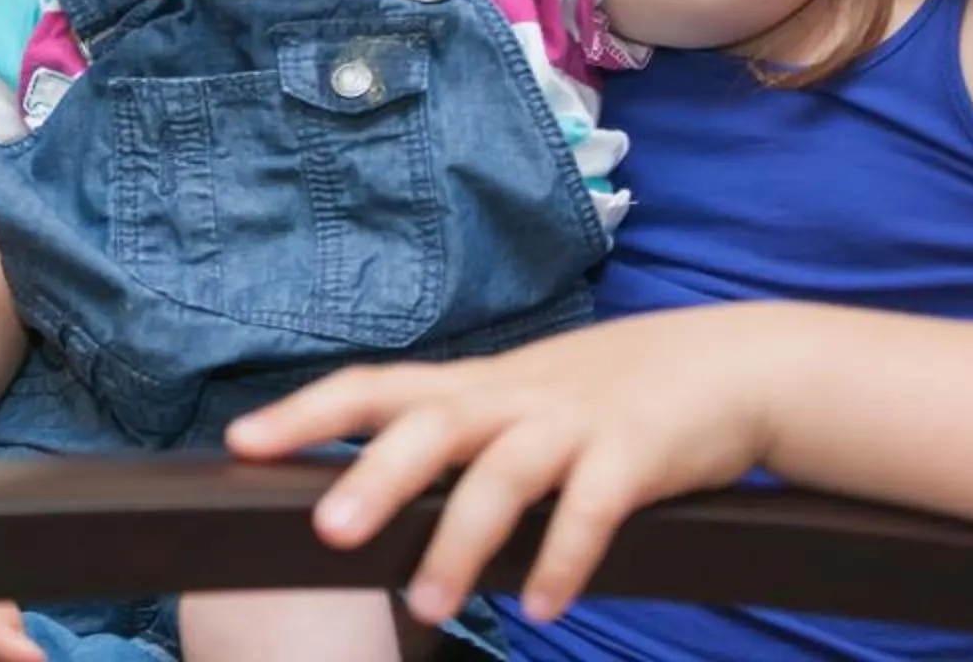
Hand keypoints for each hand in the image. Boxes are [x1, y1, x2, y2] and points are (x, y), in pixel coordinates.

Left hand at [224, 306, 792, 627]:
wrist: (731, 364)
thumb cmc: (608, 396)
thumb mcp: (520, 404)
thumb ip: (457, 442)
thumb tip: (374, 498)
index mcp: (475, 387)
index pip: (373, 387)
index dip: (306, 412)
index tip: (241, 443)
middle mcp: (512, 397)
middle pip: (429, 427)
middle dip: (375, 478)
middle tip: (327, 534)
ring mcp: (574, 422)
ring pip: (503, 476)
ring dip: (463, 543)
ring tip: (431, 607)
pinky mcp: (638, 454)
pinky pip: (594, 508)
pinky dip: (566, 558)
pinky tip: (545, 608)